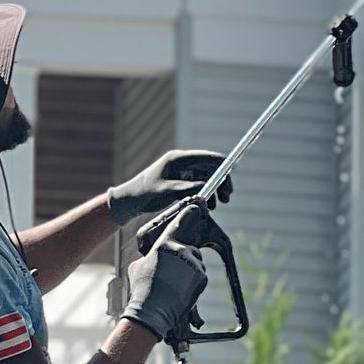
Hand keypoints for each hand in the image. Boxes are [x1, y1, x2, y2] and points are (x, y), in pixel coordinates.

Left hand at [107, 149, 233, 224]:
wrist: (130, 202)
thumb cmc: (144, 193)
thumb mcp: (166, 191)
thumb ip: (186, 188)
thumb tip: (206, 187)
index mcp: (177, 159)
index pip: (206, 157)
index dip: (222, 164)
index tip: (233, 174)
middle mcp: (181, 163)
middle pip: (209, 168)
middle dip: (221, 181)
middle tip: (227, 196)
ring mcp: (181, 173)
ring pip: (206, 179)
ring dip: (215, 190)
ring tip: (219, 204)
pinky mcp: (180, 182)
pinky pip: (199, 186)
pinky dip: (206, 194)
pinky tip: (209, 205)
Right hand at [121, 203, 217, 342]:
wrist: (152, 311)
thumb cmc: (142, 289)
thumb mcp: (138, 267)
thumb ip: (149, 257)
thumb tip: (152, 258)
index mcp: (164, 244)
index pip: (179, 224)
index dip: (189, 214)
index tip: (198, 206)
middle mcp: (181, 250)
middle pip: (189, 248)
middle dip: (184, 257)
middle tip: (171, 272)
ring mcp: (193, 263)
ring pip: (195, 262)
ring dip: (188, 270)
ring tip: (173, 285)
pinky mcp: (202, 277)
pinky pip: (199, 275)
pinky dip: (192, 282)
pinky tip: (181, 290)